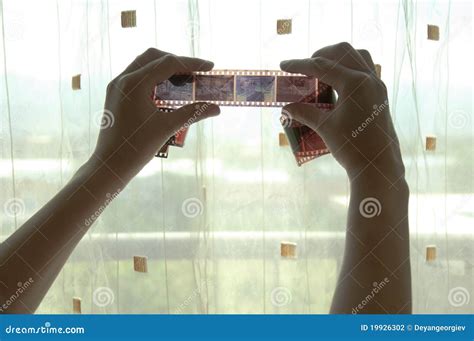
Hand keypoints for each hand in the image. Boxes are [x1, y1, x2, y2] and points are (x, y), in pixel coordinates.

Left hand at [91, 48, 219, 180]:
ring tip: (184, 81)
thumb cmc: (136, 148)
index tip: (210, 66)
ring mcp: (117, 86)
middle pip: (154, 57)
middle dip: (177, 62)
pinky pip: (137, 76)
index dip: (191, 63)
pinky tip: (167, 91)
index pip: (167, 63)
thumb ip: (192, 113)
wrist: (110, 165)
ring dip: (165, 68)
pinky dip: (154, 78)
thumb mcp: (167, 128)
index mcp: (134, 84)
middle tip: (196, 73)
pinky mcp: (116, 95)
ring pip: (144, 64)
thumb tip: (216, 108)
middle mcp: (123, 79)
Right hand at [280, 42, 403, 182]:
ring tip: (322, 71)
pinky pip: (365, 69)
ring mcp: (377, 85)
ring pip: (357, 56)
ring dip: (337, 58)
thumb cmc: (351, 147)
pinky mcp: (380, 94)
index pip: (322, 66)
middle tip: (305, 68)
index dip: (300, 64)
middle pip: (342, 51)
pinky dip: (349, 68)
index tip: (283, 65)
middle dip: (320, 55)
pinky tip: (338, 83)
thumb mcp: (324, 127)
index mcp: (354, 84)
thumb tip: (287, 107)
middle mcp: (368, 78)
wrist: (378, 165)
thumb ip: (305, 113)